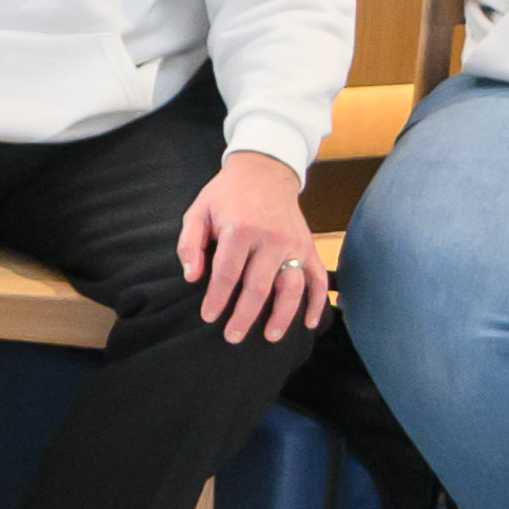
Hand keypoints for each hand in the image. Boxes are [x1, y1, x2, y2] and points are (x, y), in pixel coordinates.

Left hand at [179, 154, 331, 348]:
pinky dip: (317, 302)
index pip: (227, 273)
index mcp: (240, 229)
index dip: (217, 299)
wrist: (265, 170)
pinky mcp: (308, 246)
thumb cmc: (226, 195)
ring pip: (292, 287)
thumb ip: (190, 243)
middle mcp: (271, 239)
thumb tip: (192, 277)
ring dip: (283, 316)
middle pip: (258, 287)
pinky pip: (318, 278)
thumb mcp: (199, 210)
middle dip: (245, 316)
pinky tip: (310, 323)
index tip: (209, 317)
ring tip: (271, 337)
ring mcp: (294, 244)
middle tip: (233, 337)